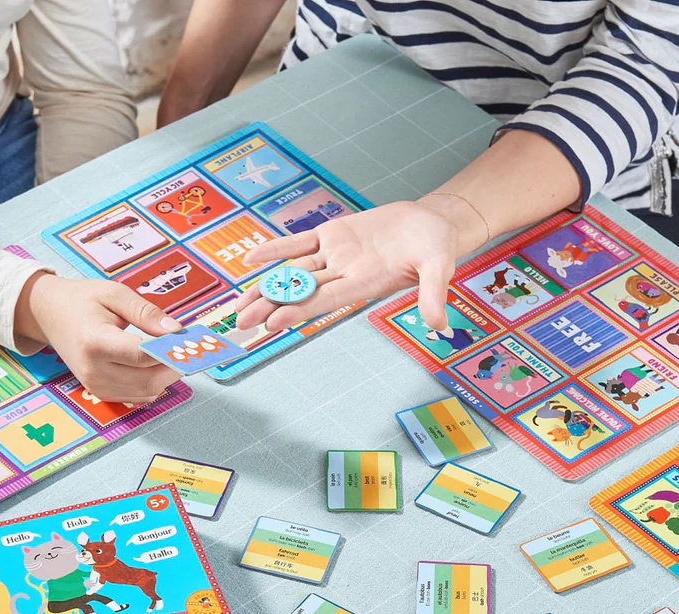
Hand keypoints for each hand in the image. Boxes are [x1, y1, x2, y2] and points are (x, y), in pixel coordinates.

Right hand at [14, 272, 182, 403]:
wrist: (49, 314)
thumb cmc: (81, 301)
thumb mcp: (114, 293)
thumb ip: (146, 312)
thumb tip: (175, 330)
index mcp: (95, 341)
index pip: (142, 356)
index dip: (170, 352)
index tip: (190, 343)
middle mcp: (94, 370)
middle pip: (148, 380)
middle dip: (174, 367)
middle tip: (188, 349)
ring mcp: (96, 385)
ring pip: (147, 392)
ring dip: (167, 377)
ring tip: (173, 354)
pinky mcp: (100, 393)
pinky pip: (138, 396)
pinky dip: (154, 384)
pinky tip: (156, 366)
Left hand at [234, 198, 488, 333]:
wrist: (432, 224)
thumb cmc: (437, 246)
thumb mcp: (440, 267)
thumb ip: (433, 295)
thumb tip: (438, 325)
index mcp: (364, 285)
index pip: (324, 301)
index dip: (298, 310)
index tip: (272, 322)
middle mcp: (344, 275)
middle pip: (301, 292)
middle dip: (270, 306)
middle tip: (240, 323)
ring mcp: (336, 257)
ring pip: (294, 272)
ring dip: (266, 286)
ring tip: (238, 303)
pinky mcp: (333, 235)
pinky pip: (299, 243)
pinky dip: (276, 249)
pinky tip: (252, 258)